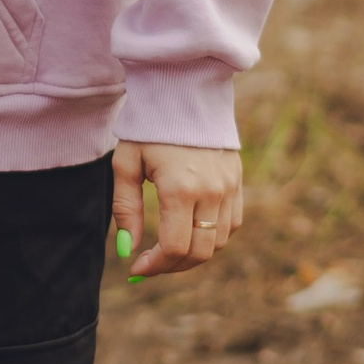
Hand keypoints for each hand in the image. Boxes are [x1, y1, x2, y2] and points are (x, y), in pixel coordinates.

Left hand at [112, 138, 243, 277]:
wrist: (185, 93)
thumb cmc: (149, 129)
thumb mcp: (126, 165)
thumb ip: (126, 209)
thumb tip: (126, 250)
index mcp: (180, 188)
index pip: (174, 247)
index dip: (155, 267)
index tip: (136, 270)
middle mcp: (211, 192)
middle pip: (199, 253)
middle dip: (172, 266)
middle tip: (150, 264)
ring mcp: (229, 188)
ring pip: (218, 243)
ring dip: (193, 254)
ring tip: (167, 249)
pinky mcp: (237, 182)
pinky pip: (231, 225)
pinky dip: (213, 237)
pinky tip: (190, 232)